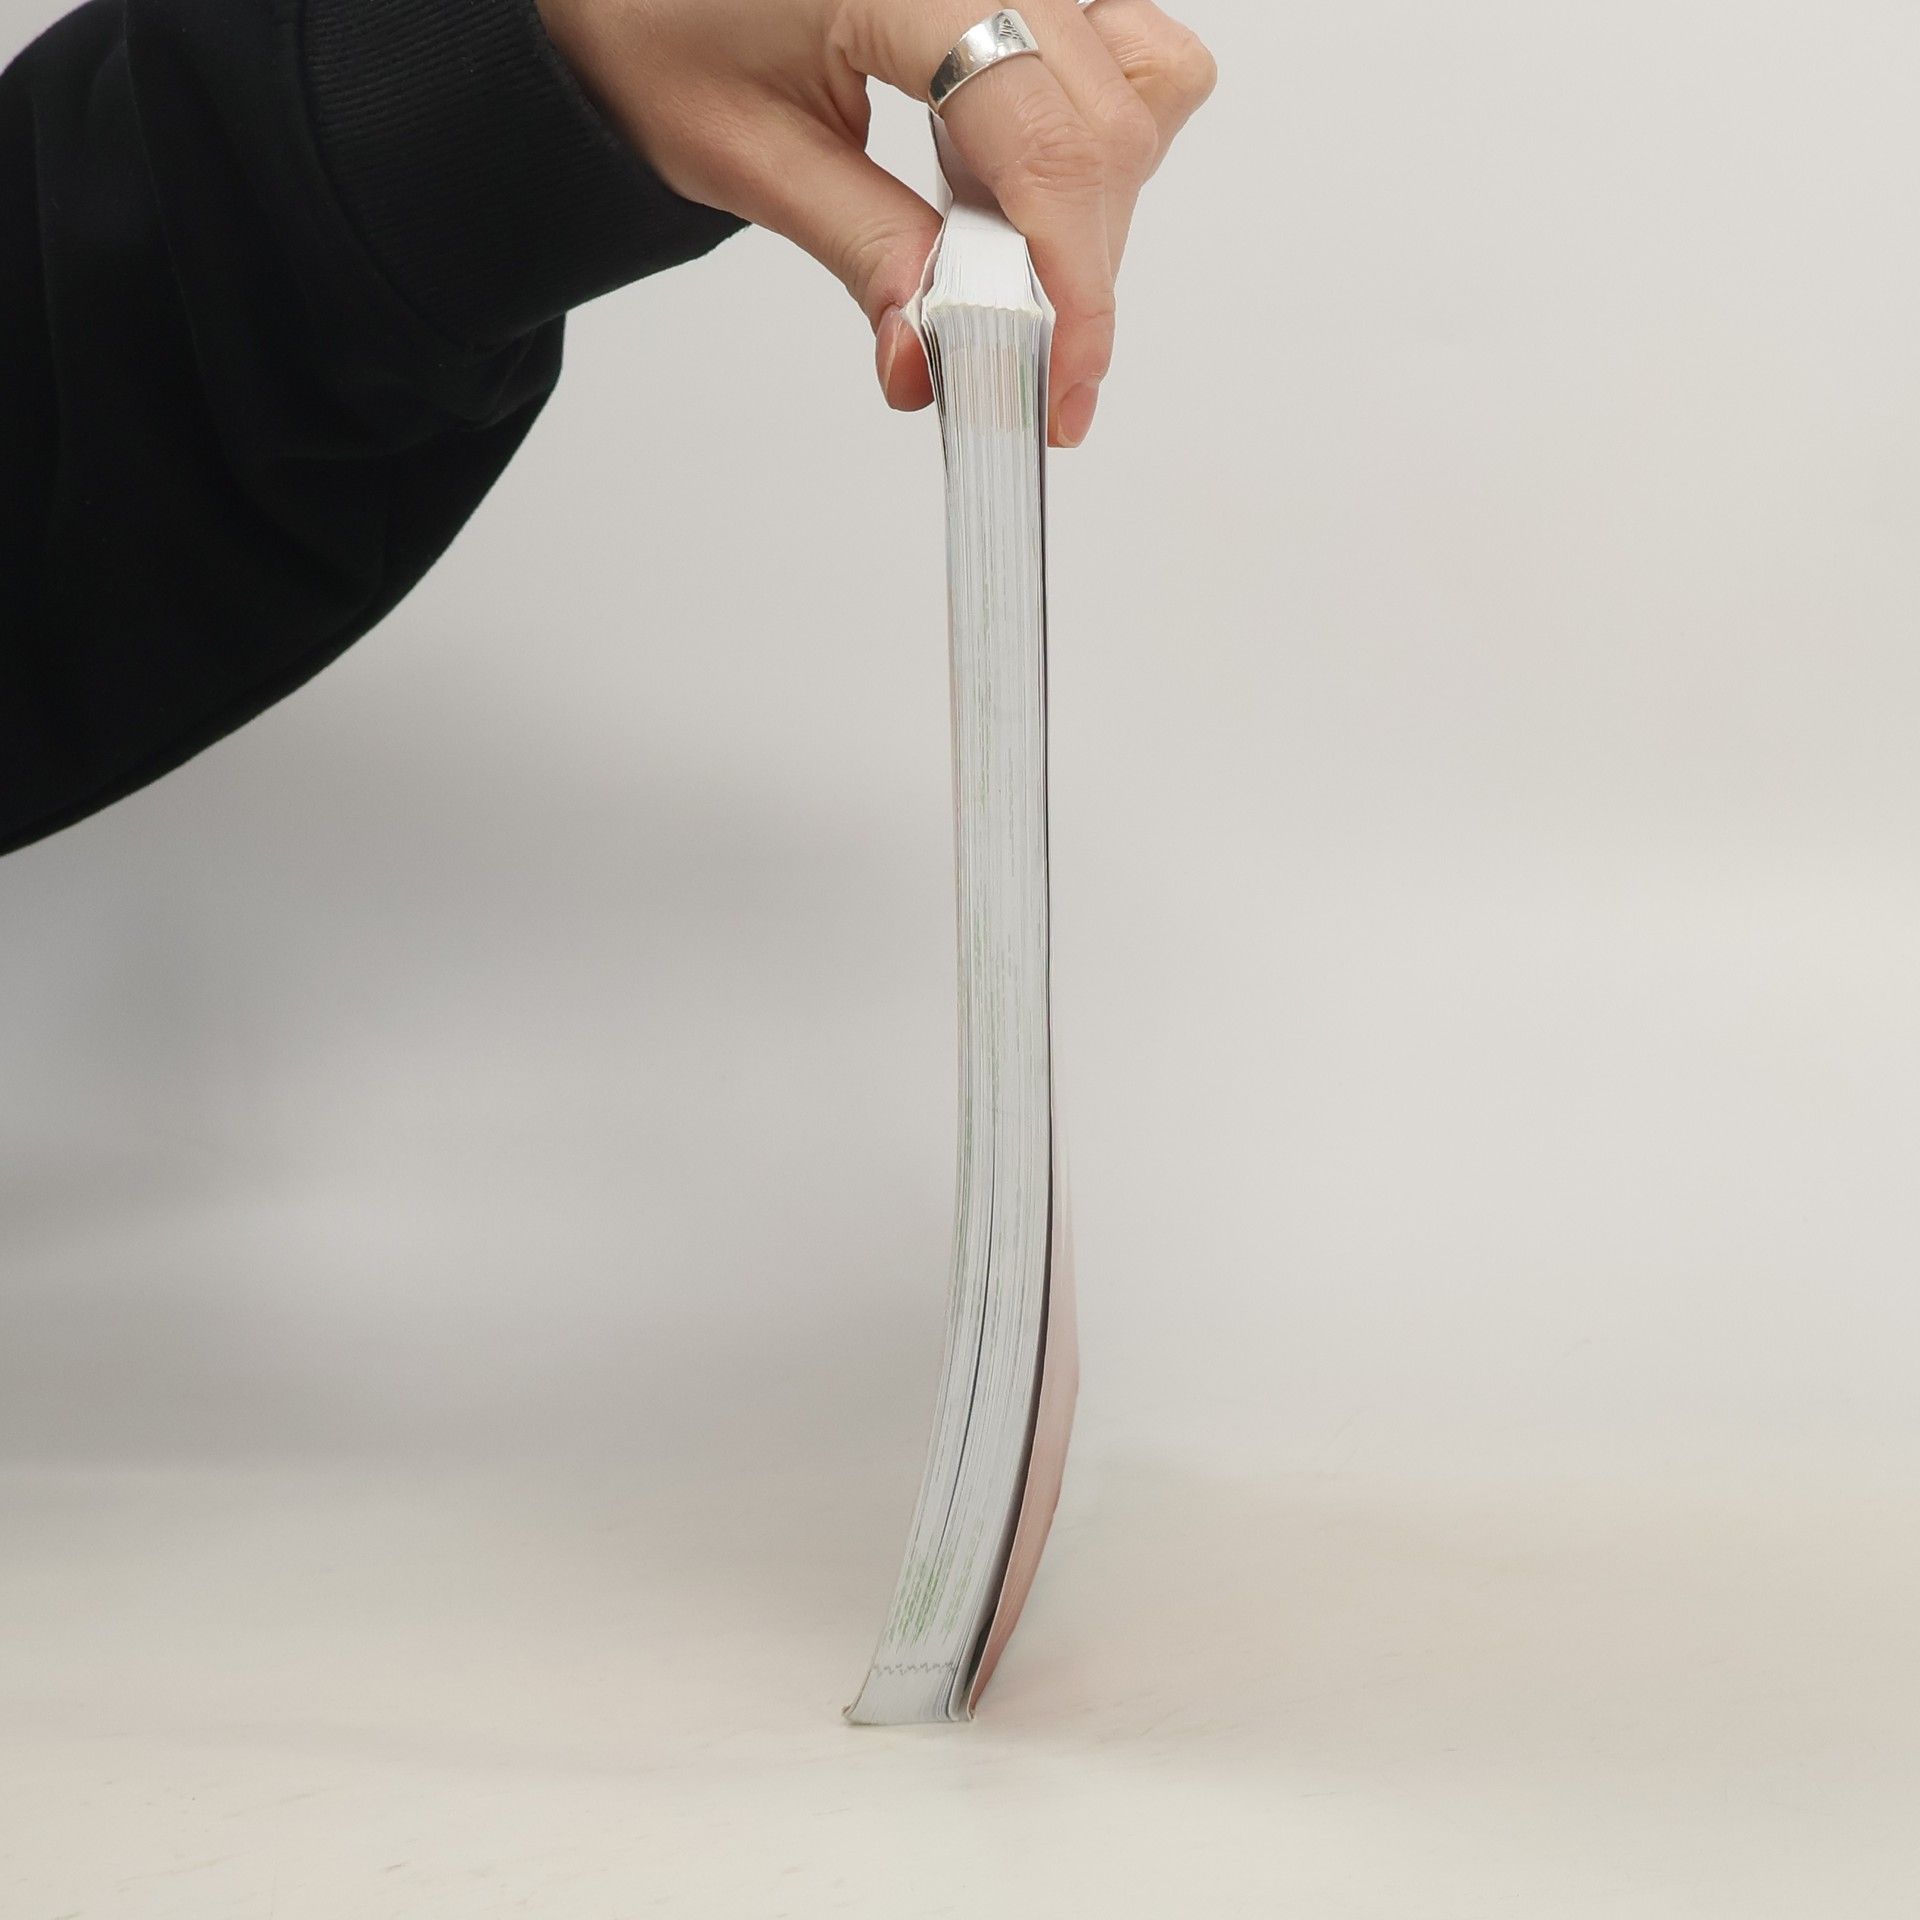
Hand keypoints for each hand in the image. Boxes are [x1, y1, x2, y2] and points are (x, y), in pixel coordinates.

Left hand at [536, 0, 1215, 445]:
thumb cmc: (658, 25)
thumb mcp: (743, 155)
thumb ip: (861, 250)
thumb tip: (932, 360)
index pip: (1044, 140)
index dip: (1073, 281)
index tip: (1063, 384)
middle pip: (1105, 129)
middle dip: (1078, 270)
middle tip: (1020, 365)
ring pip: (1138, 91)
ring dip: (1093, 210)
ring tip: (1004, 266)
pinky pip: (1126, 48)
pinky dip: (1098, 140)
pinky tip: (1019, 185)